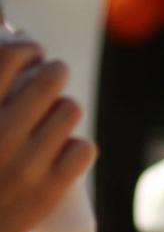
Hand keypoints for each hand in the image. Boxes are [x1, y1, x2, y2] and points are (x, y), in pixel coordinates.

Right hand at [0, 39, 93, 231]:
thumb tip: (11, 40)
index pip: (10, 58)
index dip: (27, 49)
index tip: (31, 54)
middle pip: (52, 77)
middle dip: (54, 73)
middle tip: (49, 78)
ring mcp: (25, 166)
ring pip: (70, 110)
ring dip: (62, 111)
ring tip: (49, 120)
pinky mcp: (49, 191)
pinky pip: (84, 148)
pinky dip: (74, 147)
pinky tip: (61, 150)